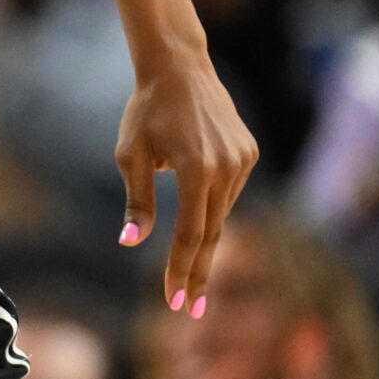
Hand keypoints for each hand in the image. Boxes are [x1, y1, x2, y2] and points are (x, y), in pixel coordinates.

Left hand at [115, 54, 257, 315]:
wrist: (179, 68)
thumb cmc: (145, 111)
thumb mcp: (130, 155)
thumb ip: (138, 200)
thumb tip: (132, 241)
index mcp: (197, 170)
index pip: (189, 234)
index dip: (181, 269)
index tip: (175, 300)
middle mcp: (226, 168)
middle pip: (211, 233)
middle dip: (198, 273)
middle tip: (189, 309)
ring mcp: (242, 161)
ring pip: (222, 214)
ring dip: (205, 245)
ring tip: (189, 278)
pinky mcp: (248, 153)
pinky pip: (228, 193)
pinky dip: (213, 212)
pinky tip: (200, 228)